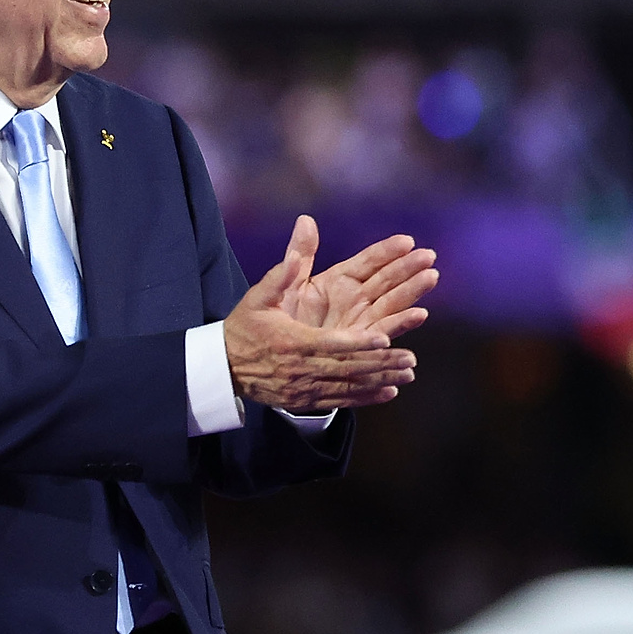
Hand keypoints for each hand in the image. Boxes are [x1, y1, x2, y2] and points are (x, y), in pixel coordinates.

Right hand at [224, 217, 416, 411]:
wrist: (223, 367)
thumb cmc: (245, 326)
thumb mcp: (260, 295)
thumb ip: (284, 271)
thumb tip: (304, 232)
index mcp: (291, 342)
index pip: (329, 344)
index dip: (358, 343)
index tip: (384, 338)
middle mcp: (300, 369)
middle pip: (346, 368)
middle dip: (380, 363)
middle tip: (409, 359)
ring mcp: (303, 388)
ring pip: (347, 387)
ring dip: (380, 380)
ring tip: (407, 374)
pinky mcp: (305, 400)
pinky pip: (340, 401)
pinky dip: (366, 398)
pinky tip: (389, 392)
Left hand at [280, 228, 438, 342]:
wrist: (266, 355)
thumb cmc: (272, 317)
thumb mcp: (283, 283)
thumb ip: (298, 254)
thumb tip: (305, 220)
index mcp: (338, 280)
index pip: (368, 261)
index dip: (388, 251)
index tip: (407, 241)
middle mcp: (354, 299)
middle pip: (387, 280)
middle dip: (409, 268)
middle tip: (428, 257)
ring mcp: (361, 321)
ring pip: (393, 303)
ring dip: (413, 291)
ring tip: (430, 278)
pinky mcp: (362, 344)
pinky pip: (385, 331)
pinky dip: (402, 323)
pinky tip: (418, 314)